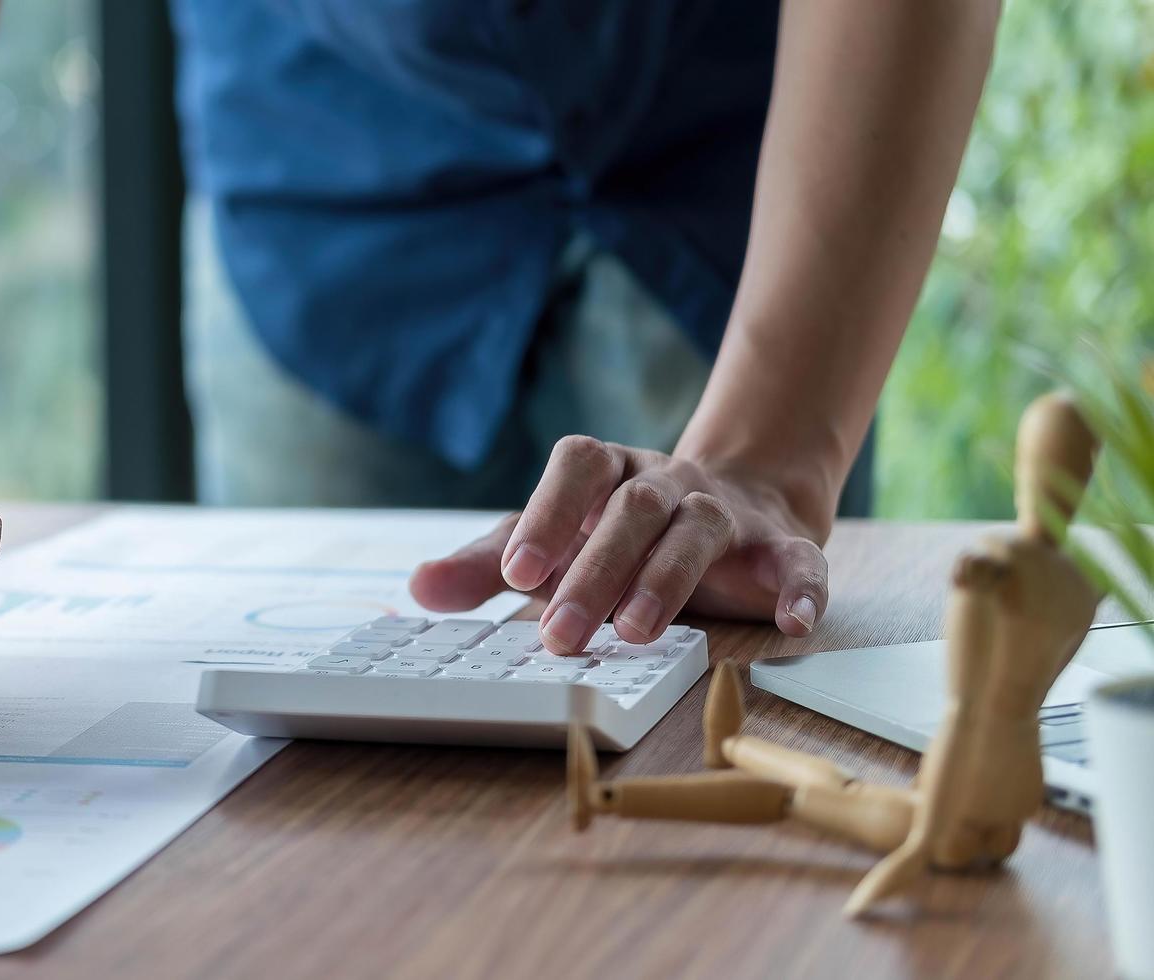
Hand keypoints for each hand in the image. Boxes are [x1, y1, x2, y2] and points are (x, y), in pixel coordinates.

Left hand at [409, 436, 831, 654]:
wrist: (734, 505)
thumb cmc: (617, 534)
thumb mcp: (549, 544)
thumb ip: (488, 564)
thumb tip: (418, 587)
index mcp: (608, 470)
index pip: (578, 465)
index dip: (548, 513)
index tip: (517, 573)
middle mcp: (666, 482)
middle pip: (632, 509)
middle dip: (594, 572)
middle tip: (559, 634)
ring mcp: (725, 512)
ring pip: (696, 530)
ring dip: (667, 580)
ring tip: (636, 633)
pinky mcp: (781, 547)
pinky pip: (798, 561)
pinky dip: (800, 588)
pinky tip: (792, 622)